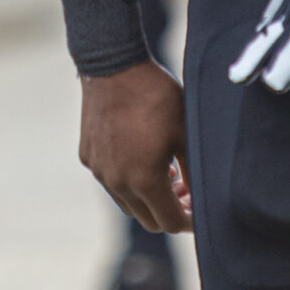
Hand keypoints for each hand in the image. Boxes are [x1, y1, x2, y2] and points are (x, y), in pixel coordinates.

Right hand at [81, 61, 188, 233]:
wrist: (114, 66)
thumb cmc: (155, 97)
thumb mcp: (185, 133)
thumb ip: (194, 172)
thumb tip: (200, 196)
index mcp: (143, 180)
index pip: (169, 222)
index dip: (189, 222)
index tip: (200, 211)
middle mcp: (117, 182)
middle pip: (148, 220)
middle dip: (170, 213)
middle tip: (187, 193)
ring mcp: (99, 170)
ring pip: (128, 203)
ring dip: (148, 199)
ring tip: (168, 175)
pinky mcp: (88, 157)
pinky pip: (111, 181)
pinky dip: (129, 181)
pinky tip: (142, 157)